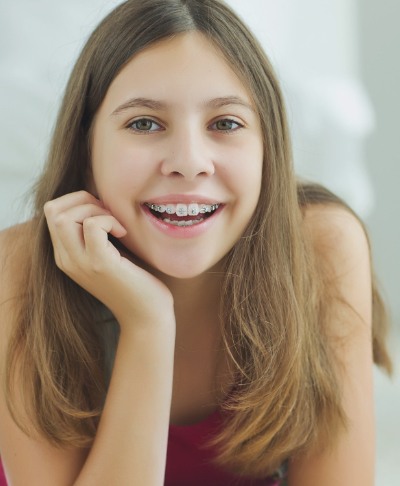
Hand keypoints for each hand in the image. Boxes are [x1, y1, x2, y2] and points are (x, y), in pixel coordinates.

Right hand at [44, 191, 173, 328]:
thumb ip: (93, 234)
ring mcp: (80, 263)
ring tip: (115, 225)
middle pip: (52, 210)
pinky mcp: (100, 264)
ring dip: (94, 209)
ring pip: (63, 216)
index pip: (51, 213)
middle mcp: (66, 260)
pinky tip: (123, 234)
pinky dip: (109, 220)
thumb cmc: (133, 281)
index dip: (77, 202)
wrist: (145, 316)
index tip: (103, 212)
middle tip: (108, 214)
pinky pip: (93, 225)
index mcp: (65, 256)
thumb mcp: (106, 254)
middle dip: (82, 200)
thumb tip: (98, 201)